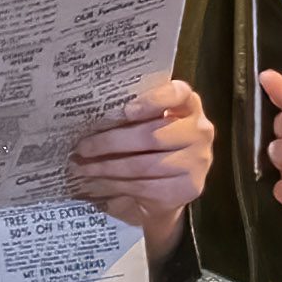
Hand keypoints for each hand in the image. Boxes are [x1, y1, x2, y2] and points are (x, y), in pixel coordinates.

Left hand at [65, 72, 214, 247]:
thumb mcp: (145, 124)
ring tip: (81, 167)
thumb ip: (131, 117)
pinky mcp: (188, 188)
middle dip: (111, 142)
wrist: (170, 187)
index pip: (178, 94)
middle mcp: (200, 130)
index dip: (152, 100)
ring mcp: (197, 161)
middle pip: (151, 136)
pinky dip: (116, 185)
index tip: (126, 110)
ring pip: (144, 165)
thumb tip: (89, 118)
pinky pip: (145, 186)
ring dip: (107, 167)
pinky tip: (97, 183)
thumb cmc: (151, 147)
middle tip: (82, 147)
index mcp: (189, 105)